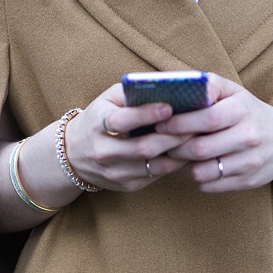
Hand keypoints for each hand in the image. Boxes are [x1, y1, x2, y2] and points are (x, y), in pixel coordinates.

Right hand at [65, 83, 189, 191]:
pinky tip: (188, 154)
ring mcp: (115, 172)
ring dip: (180, 153)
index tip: (169, 107)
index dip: (146, 114)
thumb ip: (133, 92)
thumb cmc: (99, 118)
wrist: (74, 154)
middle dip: (174, 136)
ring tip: (198, 140)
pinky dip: (175, 165)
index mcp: (97, 125)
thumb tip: (168, 86)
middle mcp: (104, 151)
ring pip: (155, 166)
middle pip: (144, 147)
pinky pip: (156, 176)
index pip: (122, 121)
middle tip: (198, 125)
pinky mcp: (127, 185)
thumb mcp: (108, 100)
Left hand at [147, 74, 272, 191]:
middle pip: (199, 149)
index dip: (179, 124)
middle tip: (164, 144)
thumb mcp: (235, 93)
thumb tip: (179, 86)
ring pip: (202, 172)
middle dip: (175, 148)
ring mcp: (250, 162)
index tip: (161, 125)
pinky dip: (199, 179)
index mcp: (242, 111)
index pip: (206, 119)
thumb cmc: (251, 113)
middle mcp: (249, 136)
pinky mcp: (248, 182)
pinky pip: (211, 186)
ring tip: (182, 157)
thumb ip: (209, 86)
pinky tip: (199, 168)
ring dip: (185, 166)